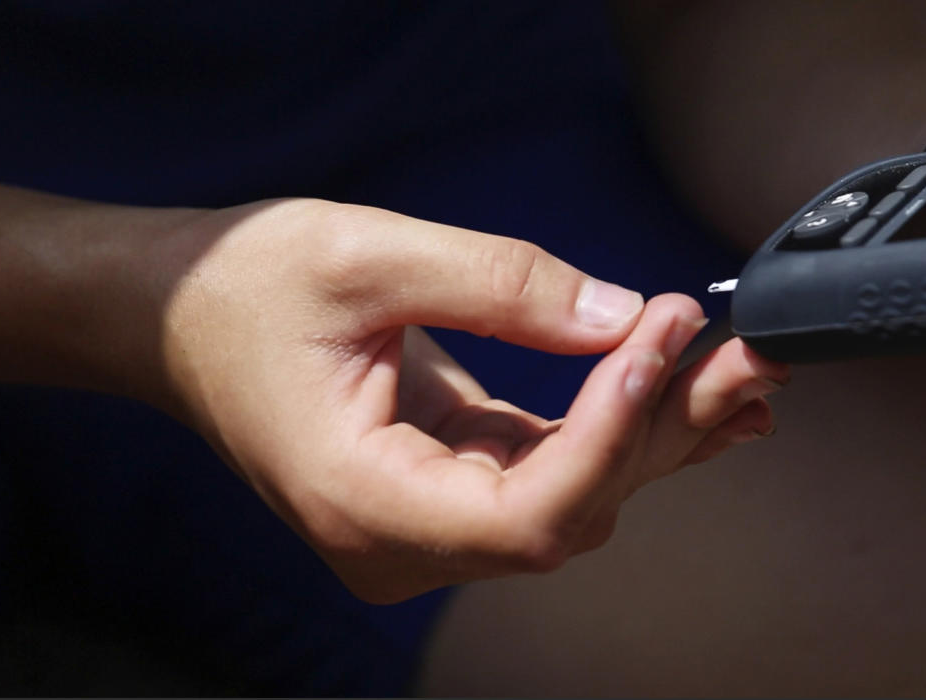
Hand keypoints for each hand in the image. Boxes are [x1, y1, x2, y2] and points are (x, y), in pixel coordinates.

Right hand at [155, 198, 787, 601]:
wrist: (175, 319)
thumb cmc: (241, 292)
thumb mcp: (365, 259)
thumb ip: (502, 286)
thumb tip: (623, 315)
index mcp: (363, 502)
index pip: (528, 511)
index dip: (612, 430)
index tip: (665, 334)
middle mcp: (401, 540)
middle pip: (570, 510)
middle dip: (664, 426)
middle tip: (750, 353)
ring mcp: (428, 524)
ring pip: (574, 495)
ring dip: (660, 428)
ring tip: (742, 369)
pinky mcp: (448, 487)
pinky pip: (555, 471)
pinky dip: (620, 428)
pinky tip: (686, 392)